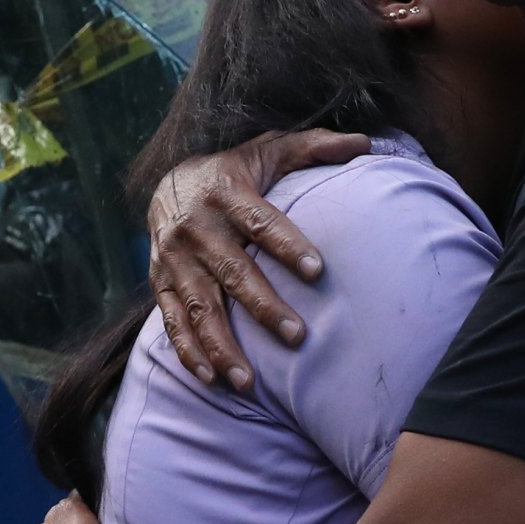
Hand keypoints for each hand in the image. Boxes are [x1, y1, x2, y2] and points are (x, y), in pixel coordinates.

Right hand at [144, 129, 364, 394]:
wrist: (166, 185)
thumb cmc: (233, 174)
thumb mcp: (267, 152)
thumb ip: (312, 148)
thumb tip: (364, 142)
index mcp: (226, 194)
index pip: (260, 222)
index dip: (287, 245)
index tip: (317, 271)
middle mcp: (196, 228)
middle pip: (232, 272)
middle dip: (263, 306)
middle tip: (297, 336)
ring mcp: (174, 260)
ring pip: (199, 307)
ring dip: (223, 345)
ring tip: (249, 381)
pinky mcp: (160, 283)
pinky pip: (172, 322)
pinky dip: (190, 353)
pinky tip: (212, 379)